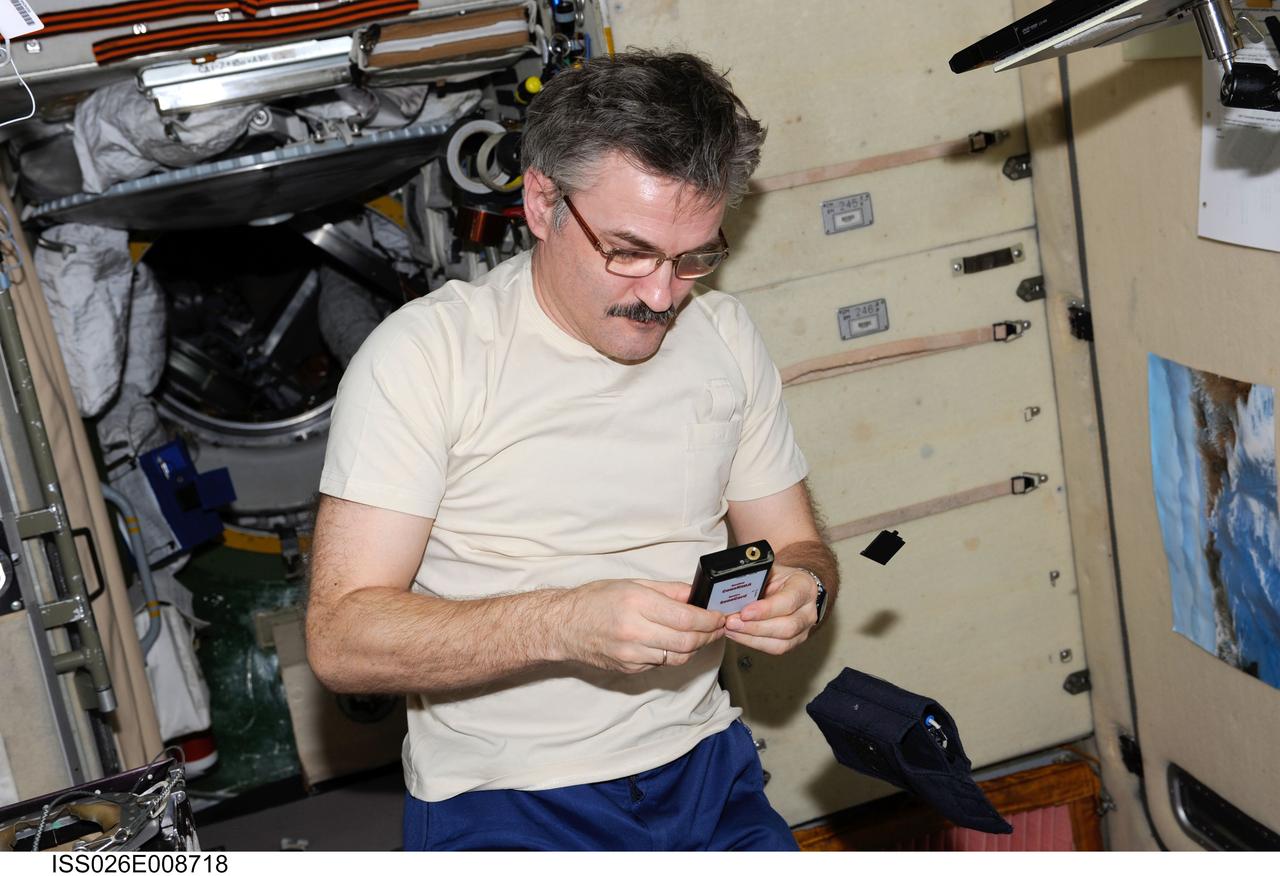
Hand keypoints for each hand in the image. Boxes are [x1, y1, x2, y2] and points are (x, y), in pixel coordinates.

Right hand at [556, 578, 725, 673]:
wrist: (563, 626)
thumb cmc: (595, 600)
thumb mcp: (632, 583)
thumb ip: (668, 591)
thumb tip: (697, 595)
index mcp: (636, 604)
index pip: (686, 618)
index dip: (710, 620)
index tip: (720, 615)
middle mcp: (634, 631)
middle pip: (687, 641)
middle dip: (709, 635)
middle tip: (718, 626)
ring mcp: (631, 654)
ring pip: (678, 657)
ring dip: (695, 647)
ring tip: (701, 635)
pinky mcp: (629, 668)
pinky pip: (662, 663)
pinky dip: (674, 654)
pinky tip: (674, 642)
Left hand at [723, 565, 817, 655]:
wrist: (791, 587)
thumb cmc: (780, 578)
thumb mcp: (769, 571)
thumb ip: (755, 579)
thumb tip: (731, 587)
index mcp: (804, 587)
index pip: (788, 601)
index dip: (765, 609)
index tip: (744, 612)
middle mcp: (808, 611)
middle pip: (786, 627)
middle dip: (755, 627)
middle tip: (732, 623)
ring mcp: (804, 629)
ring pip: (781, 643)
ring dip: (751, 639)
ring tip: (732, 630)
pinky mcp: (794, 642)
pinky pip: (775, 648)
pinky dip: (753, 643)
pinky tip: (739, 636)